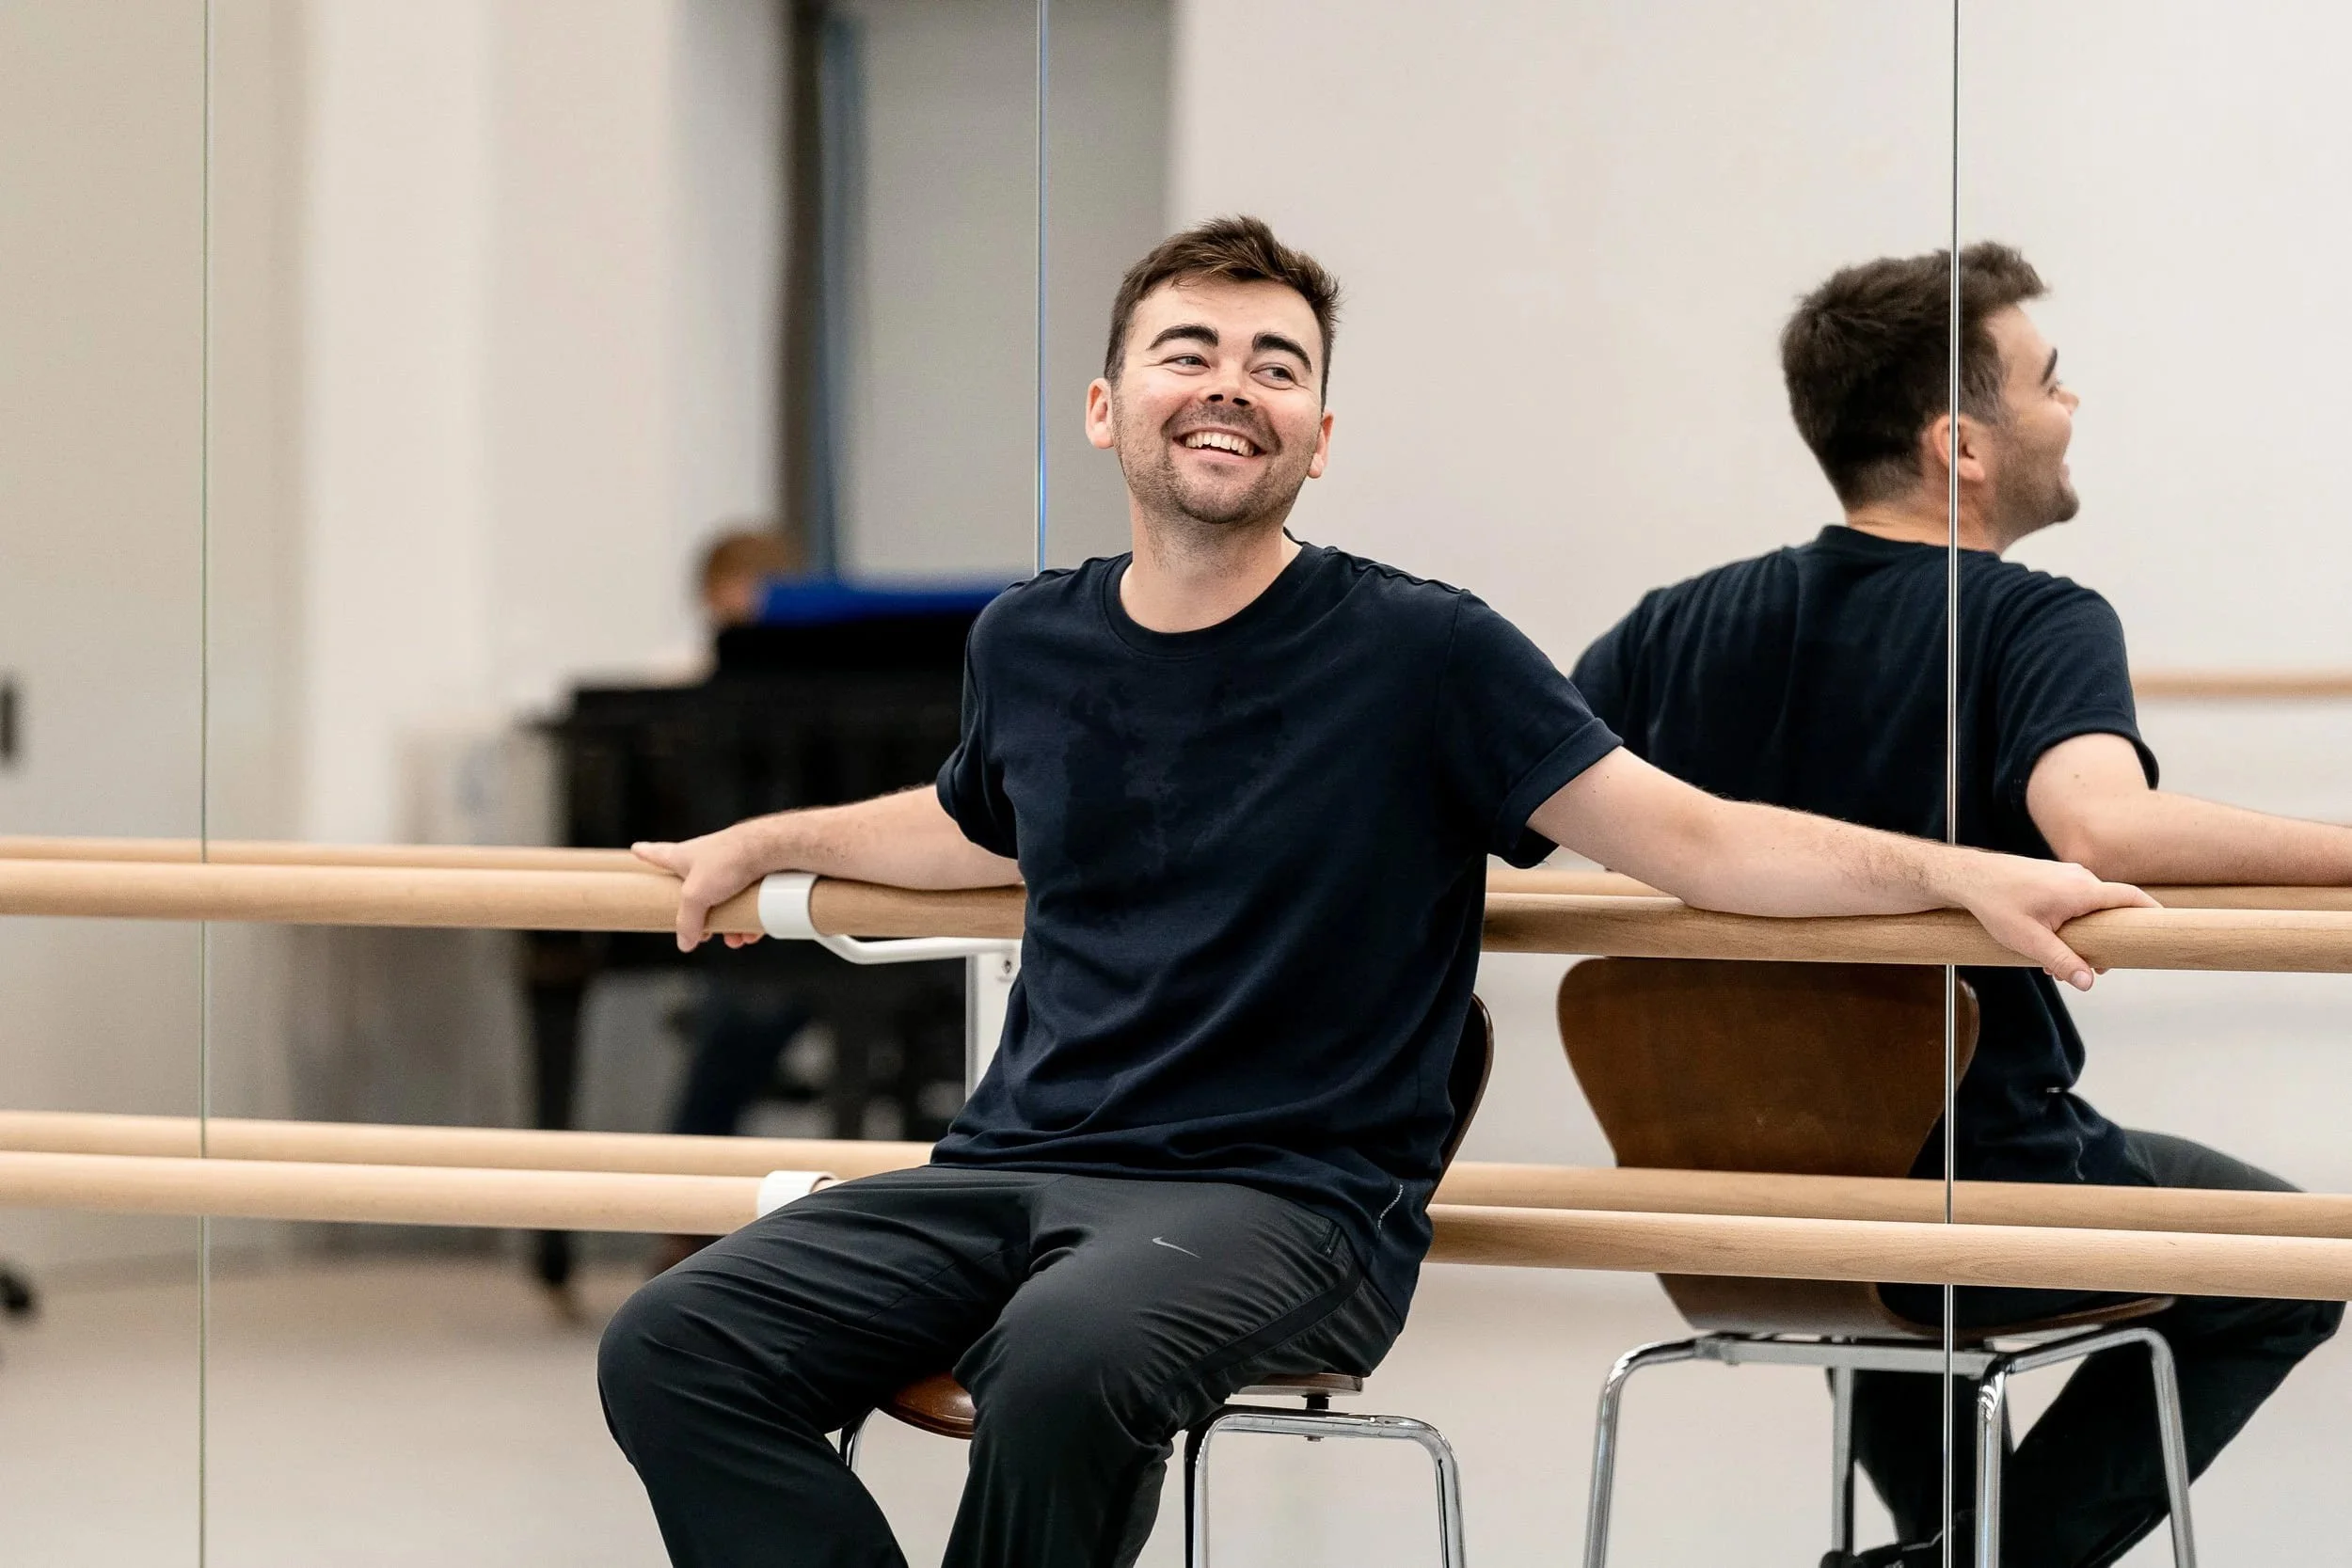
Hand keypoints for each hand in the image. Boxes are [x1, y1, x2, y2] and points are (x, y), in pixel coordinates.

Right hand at [634, 828, 770, 951]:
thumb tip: (685, 944)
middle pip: (696, 892)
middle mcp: (707, 860)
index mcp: (684, 856)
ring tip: (735, 939)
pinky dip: (748, 921)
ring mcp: (731, 868)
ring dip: (729, 926)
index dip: (646, 854)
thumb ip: (687, 922)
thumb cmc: (727, 860)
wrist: (771, 849)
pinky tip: (752, 934)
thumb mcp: (695, 895)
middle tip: (704, 933)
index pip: (658, 854)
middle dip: (701, 919)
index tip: (636, 849)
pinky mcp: (754, 876)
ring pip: (724, 904)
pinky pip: (746, 905)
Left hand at [1944, 853, 2156, 989]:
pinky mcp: (2054, 878)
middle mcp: (2079, 878)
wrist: (1968, 877)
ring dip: (2086, 933)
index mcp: (2081, 890)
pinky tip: (2052, 942)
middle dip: (2110, 938)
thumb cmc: (1996, 903)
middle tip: (2099, 965)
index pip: (2130, 897)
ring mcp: (2066, 875)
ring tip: (2066, 959)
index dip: (2151, 912)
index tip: (2164, 927)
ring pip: (2091, 906)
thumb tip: (2087, 982)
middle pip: (2111, 908)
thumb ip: (2061, 960)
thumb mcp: (2029, 940)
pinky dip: (2073, 921)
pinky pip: (2075, 900)